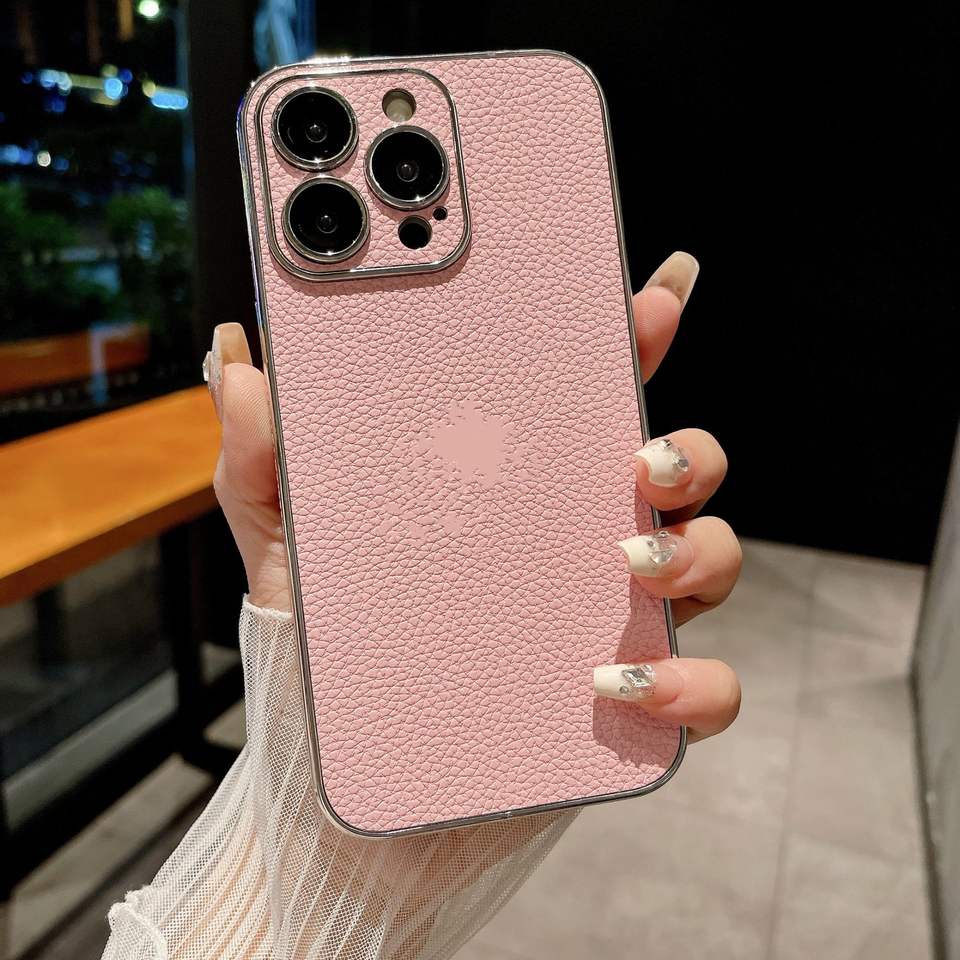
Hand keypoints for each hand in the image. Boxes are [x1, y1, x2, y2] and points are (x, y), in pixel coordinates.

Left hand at [206, 250, 740, 743]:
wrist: (343, 760)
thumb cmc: (331, 640)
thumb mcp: (287, 541)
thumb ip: (264, 454)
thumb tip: (237, 356)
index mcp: (519, 489)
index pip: (588, 398)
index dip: (632, 341)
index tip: (655, 293)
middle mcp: (578, 540)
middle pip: (679, 469)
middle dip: (687, 448)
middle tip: (642, 456)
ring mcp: (610, 616)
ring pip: (711, 560)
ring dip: (697, 551)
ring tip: (631, 562)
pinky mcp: (626, 701)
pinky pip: (704, 687)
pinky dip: (690, 684)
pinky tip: (621, 683)